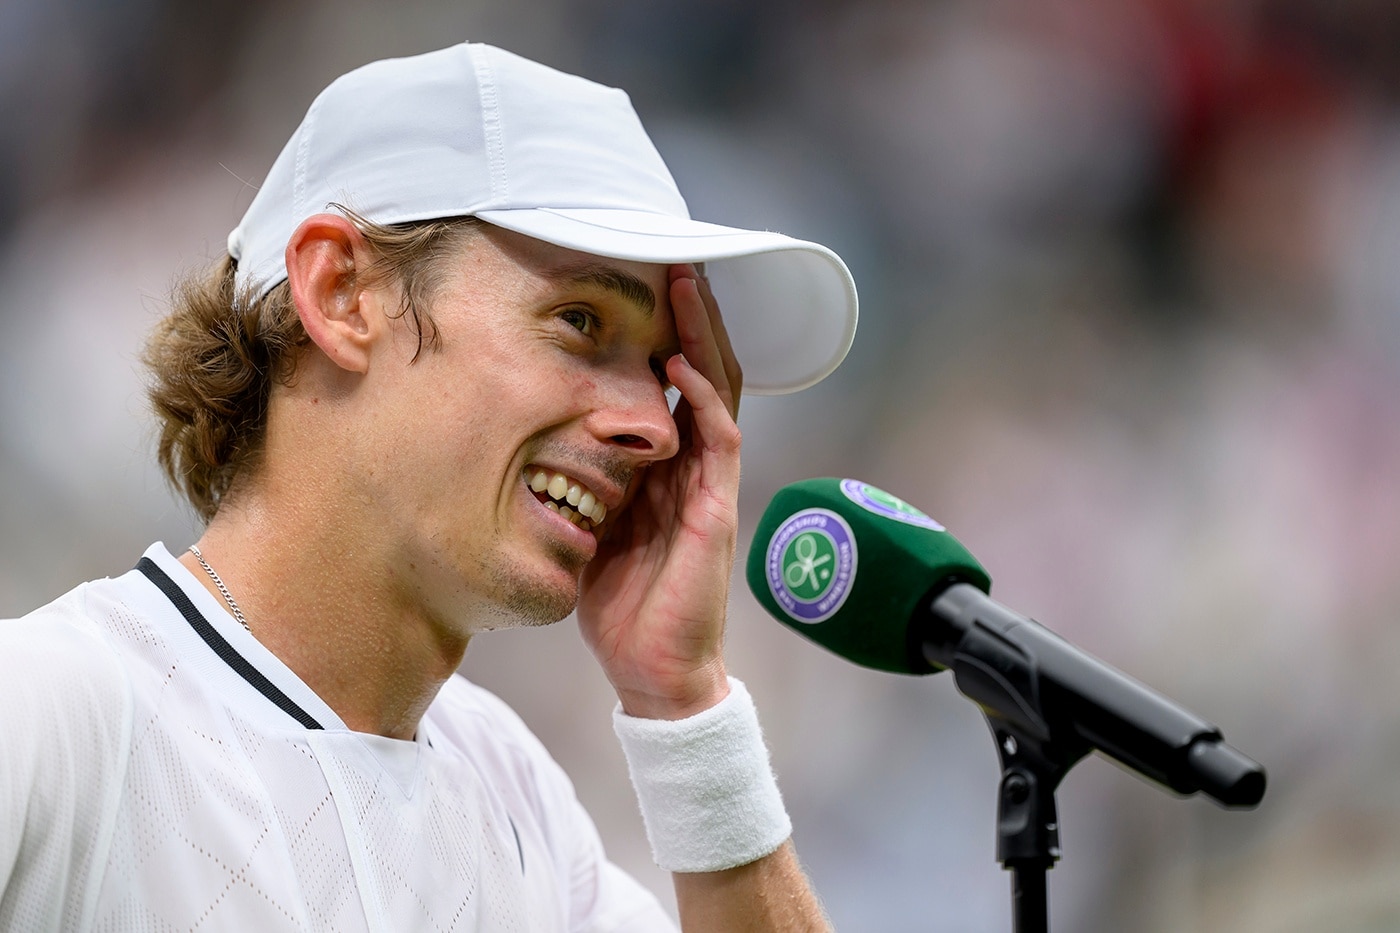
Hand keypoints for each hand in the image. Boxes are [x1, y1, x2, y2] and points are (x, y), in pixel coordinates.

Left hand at [576, 264, 743, 719]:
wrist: (654, 671)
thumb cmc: (622, 603)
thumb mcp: (595, 525)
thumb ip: (590, 478)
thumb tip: (546, 432)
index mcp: (668, 467)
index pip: (675, 383)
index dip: (667, 332)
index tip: (643, 281)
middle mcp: (695, 467)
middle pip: (704, 372)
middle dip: (691, 316)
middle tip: (673, 257)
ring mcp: (711, 486)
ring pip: (718, 392)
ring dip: (702, 337)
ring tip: (685, 284)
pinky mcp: (716, 512)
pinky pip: (718, 443)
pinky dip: (702, 401)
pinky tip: (681, 365)